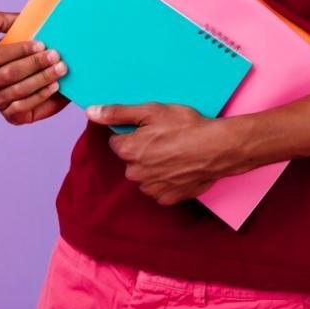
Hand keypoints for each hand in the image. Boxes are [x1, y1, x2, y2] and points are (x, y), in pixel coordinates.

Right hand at [0, 9, 69, 124]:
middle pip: (8, 74)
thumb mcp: (21, 26)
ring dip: (41, 79)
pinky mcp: (11, 115)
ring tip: (60, 70)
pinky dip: (40, 96)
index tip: (41, 44)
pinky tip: (54, 86)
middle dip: (34, 64)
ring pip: (16, 90)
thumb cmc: (37, 45)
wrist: (58, 68)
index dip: (19, 50)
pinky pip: (21, 108)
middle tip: (56, 56)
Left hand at [87, 103, 244, 205]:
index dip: (133, 134)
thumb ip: (118, 112)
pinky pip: (159, 189)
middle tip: (165, 139)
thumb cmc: (187, 127)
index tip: (150, 129)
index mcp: (129, 151)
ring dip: (154, 167)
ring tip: (175, 153)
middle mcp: (136, 173)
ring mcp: (152, 188)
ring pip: (144, 176)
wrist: (218, 148)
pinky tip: (180, 167)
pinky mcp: (168, 197)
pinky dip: (167, 180)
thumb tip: (91, 112)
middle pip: (131, 160)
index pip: (117, 143)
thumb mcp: (152, 111)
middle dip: (143, 151)